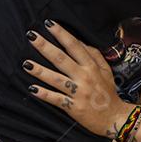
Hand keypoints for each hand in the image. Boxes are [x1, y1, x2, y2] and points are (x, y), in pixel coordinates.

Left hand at [23, 21, 129, 139]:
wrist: (115, 117)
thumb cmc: (108, 92)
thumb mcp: (106, 70)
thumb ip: (94, 55)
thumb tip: (79, 41)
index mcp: (92, 66)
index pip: (75, 46)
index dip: (62, 34)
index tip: (49, 24)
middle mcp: (84, 77)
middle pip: (62, 59)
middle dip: (45, 46)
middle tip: (31, 36)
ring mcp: (79, 92)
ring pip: (56, 79)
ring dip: (40, 71)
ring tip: (26, 63)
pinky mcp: (73, 107)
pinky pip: (56, 99)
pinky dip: (44, 94)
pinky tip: (32, 88)